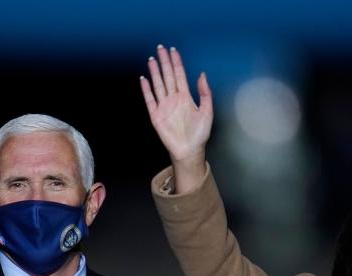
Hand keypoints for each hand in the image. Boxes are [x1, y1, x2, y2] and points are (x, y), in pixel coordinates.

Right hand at [141, 45, 211, 193]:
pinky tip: (144, 79)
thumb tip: (202, 74)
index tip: (173, 50)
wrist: (190, 151)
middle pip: (168, 76)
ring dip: (155, 72)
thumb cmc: (200, 134)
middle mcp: (174, 99)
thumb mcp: (207, 112)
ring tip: (152, 59)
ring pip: (158, 85)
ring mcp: (164, 107)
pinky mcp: (156, 116)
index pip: (180, 75)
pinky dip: (146, 90)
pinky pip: (150, 100)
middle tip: (160, 48)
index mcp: (186, 97)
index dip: (177, 62)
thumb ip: (205, 93)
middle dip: (164, 62)